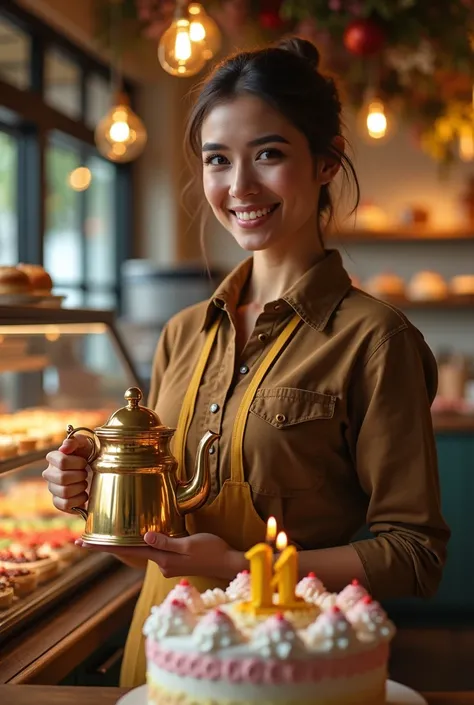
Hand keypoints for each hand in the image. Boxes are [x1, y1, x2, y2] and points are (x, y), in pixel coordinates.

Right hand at [42, 435, 90, 513]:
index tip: (85, 462)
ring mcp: (52, 488)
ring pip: (64, 492)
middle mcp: (49, 473)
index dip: (78, 463)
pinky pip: (65, 504)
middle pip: (62, 478)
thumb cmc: (89, 455)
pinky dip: (78, 500)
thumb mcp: (86, 443)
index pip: (61, 462)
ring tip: (84, 483)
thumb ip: (75, 440)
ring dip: (80, 487)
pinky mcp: (58, 502)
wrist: (96, 471)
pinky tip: (83, 494)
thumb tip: (64, 448)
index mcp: (53, 458)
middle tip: (85, 473)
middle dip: (80, 476)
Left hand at [76, 532, 245, 580]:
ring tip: (104, 537)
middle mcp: (160, 563)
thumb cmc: (212, 551)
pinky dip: (140, 543)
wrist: (229, 563)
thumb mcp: (190, 543)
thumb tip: (145, 537)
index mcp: (161, 559)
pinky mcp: (174, 559)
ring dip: (123, 544)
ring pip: (140, 550)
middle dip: (106, 546)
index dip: (104, 546)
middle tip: (82, 540)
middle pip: (128, 551)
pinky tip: (139, 538)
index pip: (127, 550)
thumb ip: (167, 541)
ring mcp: (167, 562)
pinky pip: (152, 549)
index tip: (82, 543)